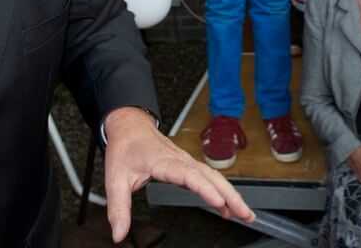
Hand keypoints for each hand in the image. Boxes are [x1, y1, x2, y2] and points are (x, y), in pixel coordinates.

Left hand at [102, 107, 253, 241]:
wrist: (130, 127)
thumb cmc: (125, 148)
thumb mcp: (115, 179)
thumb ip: (118, 208)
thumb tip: (118, 234)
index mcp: (163, 161)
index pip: (187, 174)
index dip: (204, 188)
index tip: (217, 201)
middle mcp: (180, 159)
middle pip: (210, 176)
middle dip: (230, 195)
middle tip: (245, 214)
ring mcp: (187, 161)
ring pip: (215, 176)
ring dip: (231, 194)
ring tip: (245, 214)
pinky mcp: (189, 165)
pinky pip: (210, 177)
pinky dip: (223, 191)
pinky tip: (228, 207)